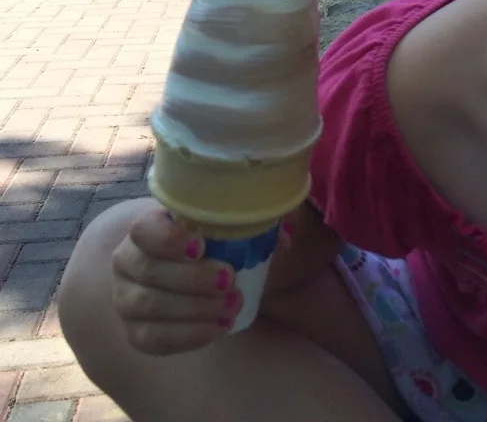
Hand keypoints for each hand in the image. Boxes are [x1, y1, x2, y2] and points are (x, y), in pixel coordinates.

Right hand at [111, 205, 240, 354]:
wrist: (188, 278)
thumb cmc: (211, 245)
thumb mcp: (225, 228)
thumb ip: (250, 227)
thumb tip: (283, 240)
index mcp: (146, 228)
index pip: (144, 229)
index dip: (169, 238)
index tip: (202, 246)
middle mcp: (127, 261)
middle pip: (149, 270)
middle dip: (193, 278)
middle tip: (230, 281)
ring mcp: (126, 299)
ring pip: (150, 306)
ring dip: (195, 308)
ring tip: (231, 306)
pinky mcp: (135, 332)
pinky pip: (155, 338)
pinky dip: (189, 335)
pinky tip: (217, 328)